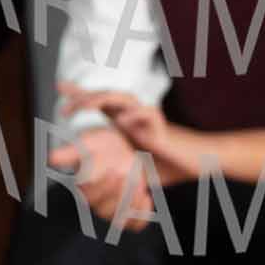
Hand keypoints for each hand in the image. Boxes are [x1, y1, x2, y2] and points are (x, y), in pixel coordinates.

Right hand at [45, 122, 153, 226]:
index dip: (102, 187)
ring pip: (119, 219)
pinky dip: (142, 214)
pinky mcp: (130, 209)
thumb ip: (71, 153)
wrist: (120, 148)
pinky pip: (135, 224)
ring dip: (130, 204)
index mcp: (85, 188)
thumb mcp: (88, 144)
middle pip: (104, 210)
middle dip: (117, 194)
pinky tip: (147, 196)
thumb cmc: (101, 147)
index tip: (113, 170)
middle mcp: (98, 202)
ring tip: (138, 185)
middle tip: (126, 174)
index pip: (89, 196)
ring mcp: (114, 207)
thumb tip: (52, 159)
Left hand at [64, 84, 200, 185]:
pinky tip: (123, 120)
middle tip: (65, 106)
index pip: (101, 104)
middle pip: (107, 97)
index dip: (81, 94)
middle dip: (84, 97)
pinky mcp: (163, 131)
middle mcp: (135, 118)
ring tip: (87, 104)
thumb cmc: (170, 164)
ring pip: (124, 99)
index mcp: (127, 124)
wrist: (203, 160)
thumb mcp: (136, 167)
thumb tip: (89, 177)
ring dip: (103, 99)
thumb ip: (116, 167)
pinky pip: (150, 115)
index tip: (60, 87)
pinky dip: (136, 116)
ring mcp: (149, 122)